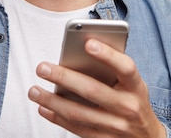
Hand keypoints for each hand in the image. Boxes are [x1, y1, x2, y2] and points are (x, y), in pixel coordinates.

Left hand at [28, 39, 165, 137]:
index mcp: (137, 87)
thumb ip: (113, 69)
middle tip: (42, 67)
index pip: (125, 68)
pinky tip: (44, 108)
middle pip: (92, 90)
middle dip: (64, 77)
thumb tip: (81, 52)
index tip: (88, 42)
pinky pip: (76, 128)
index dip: (108, 55)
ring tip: (34, 90)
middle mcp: (128, 107)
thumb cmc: (133, 100)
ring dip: (52, 101)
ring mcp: (116, 126)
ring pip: (78, 113)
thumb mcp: (133, 84)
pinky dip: (57, 118)